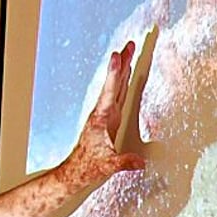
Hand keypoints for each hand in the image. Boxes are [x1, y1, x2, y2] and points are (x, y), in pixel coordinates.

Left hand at [59, 29, 156, 189]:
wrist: (75, 171)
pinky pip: (118, 95)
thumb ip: (124, 162)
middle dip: (123, 63)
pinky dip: (124, 82)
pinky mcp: (108, 119)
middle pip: (115, 83)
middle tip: (130, 44)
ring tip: (130, 51)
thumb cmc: (88, 167)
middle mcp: (103, 112)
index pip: (110, 92)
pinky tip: (127, 75)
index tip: (117, 56)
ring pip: (117, 86)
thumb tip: (141, 162)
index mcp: (101, 119)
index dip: (115, 74)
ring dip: (123, 69)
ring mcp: (105, 114)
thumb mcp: (108, 166)